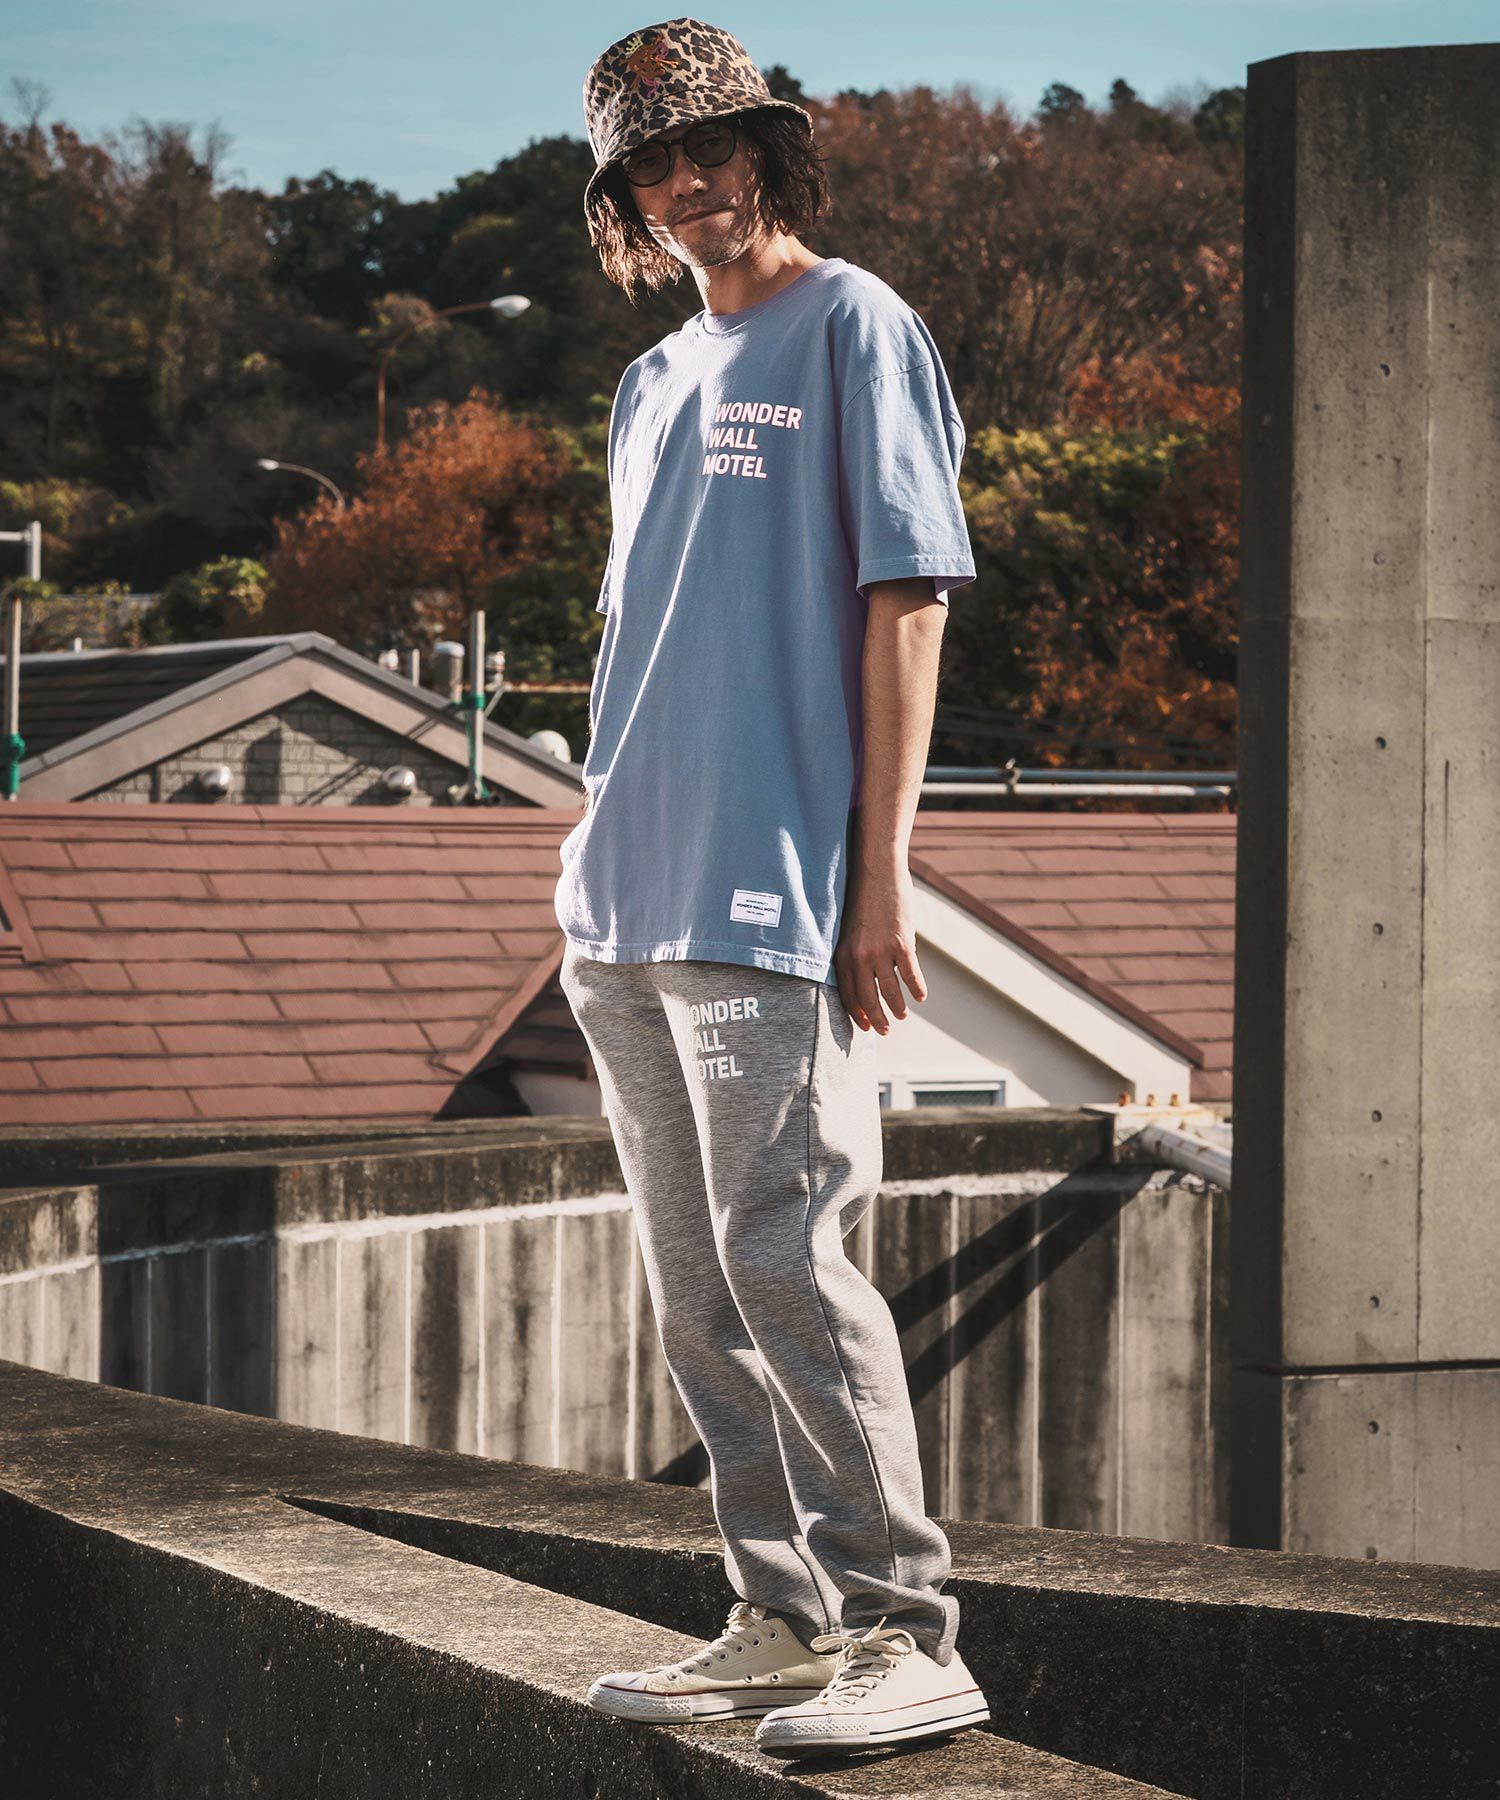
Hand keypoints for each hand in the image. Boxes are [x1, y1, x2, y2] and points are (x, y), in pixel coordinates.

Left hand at [833, 862, 927, 1032]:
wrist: (876, 872)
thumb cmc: (863, 900)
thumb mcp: (851, 931)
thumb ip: (856, 955)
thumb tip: (869, 980)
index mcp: (843, 954)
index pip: (848, 994)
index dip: (858, 1014)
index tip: (866, 1026)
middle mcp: (859, 956)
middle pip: (868, 998)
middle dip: (878, 1019)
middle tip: (885, 1031)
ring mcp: (881, 951)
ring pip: (890, 991)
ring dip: (898, 1008)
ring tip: (903, 1016)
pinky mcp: (902, 943)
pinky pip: (910, 974)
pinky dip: (917, 988)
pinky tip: (921, 996)